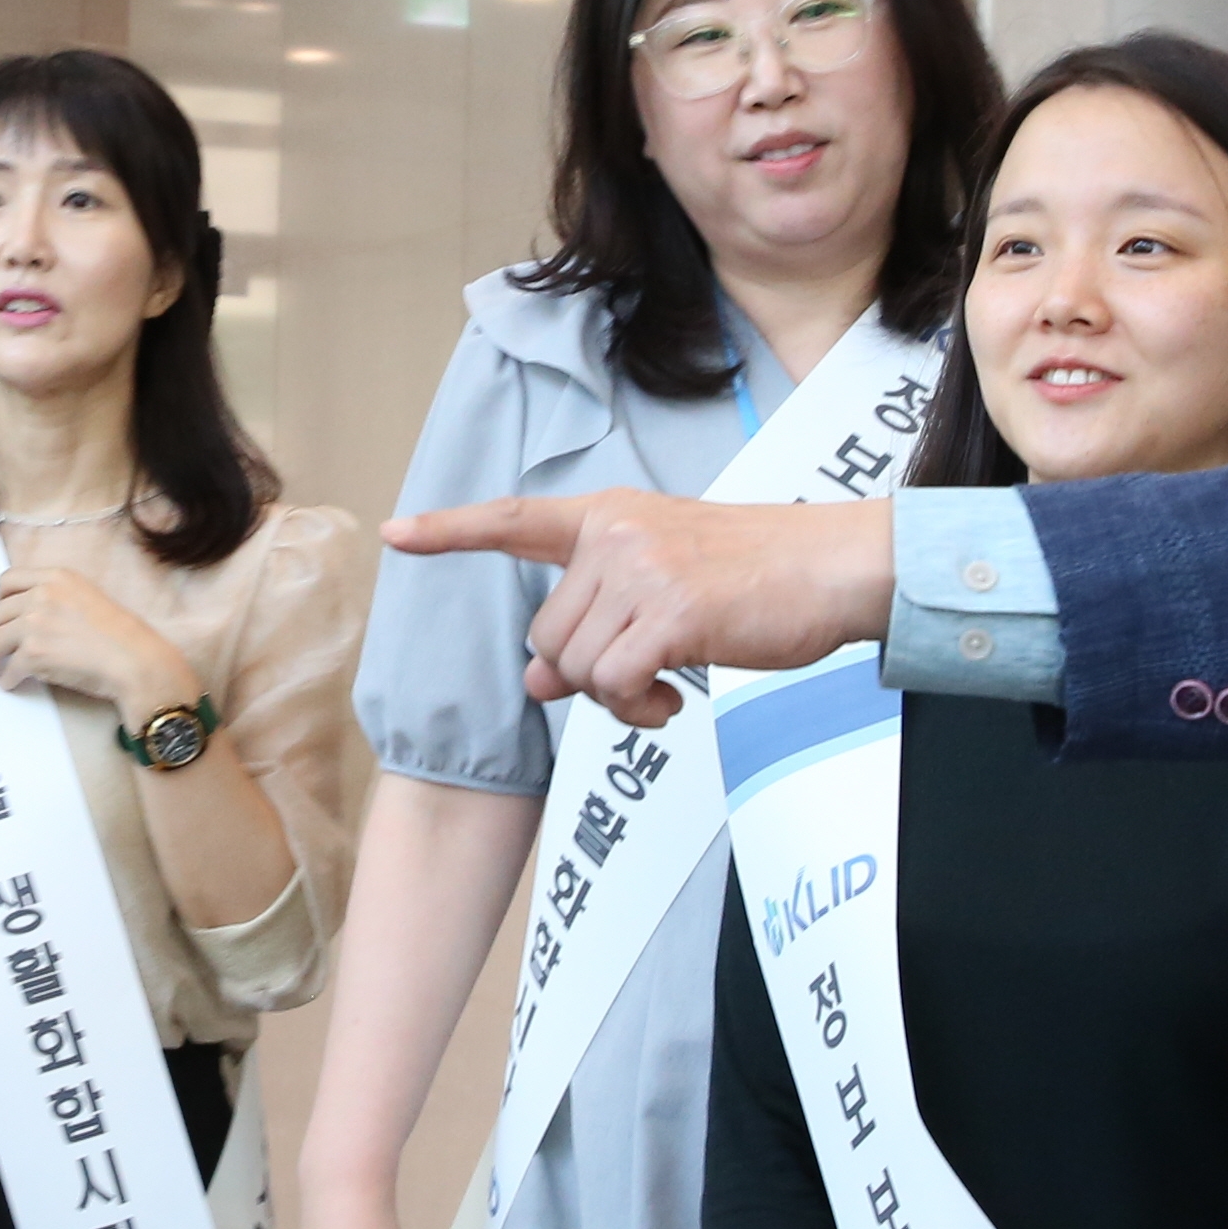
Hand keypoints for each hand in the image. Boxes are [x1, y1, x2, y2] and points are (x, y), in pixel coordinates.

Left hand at [0, 567, 187, 723]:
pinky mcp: (33, 652)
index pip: (9, 580)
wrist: (135, 660)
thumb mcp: (88, 598)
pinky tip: (8, 683)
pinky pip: (10, 668)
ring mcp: (35, 622)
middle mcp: (42, 594)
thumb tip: (29, 620)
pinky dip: (7, 678)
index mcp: (56, 576)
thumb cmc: (120, 636)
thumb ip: (57, 600)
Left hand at [383, 491, 894, 726]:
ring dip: (618, 697)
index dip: (451, 531)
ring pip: (578, 668)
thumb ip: (595, 626)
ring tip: (665, 686)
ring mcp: (640, 571)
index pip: (517, 521)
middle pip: (549, 636)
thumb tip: (536, 682)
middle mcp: (615, 536)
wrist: (832, 567)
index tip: (395, 533)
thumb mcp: (663, 592)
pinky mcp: (669, 613)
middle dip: (587, 673)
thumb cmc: (757, 579)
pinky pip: (615, 687)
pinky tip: (674, 700)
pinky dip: (639, 711)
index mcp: (610, 518)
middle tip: (643, 679)